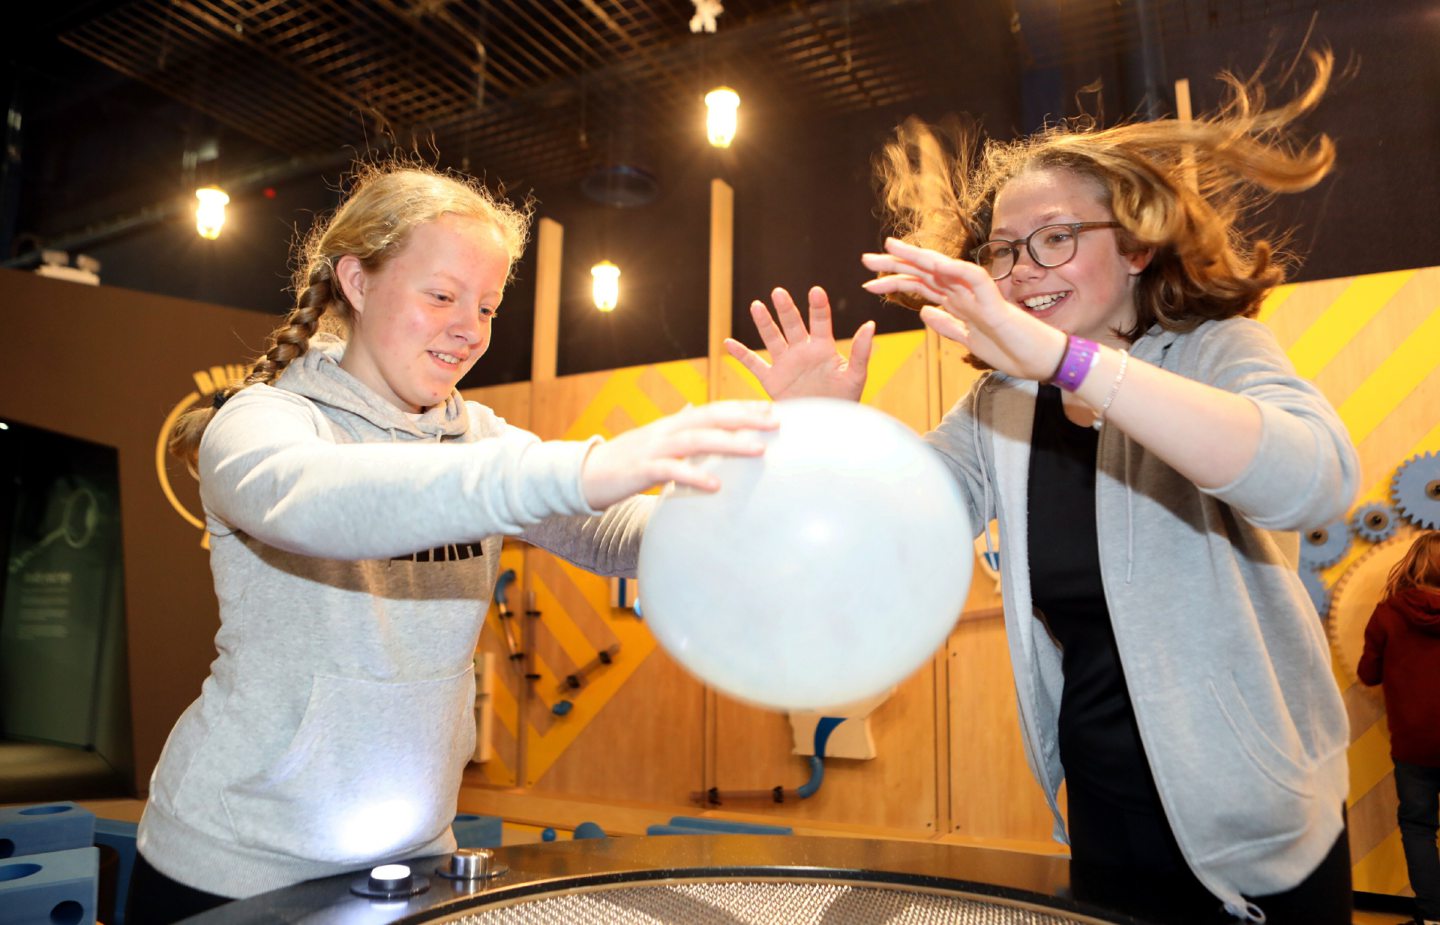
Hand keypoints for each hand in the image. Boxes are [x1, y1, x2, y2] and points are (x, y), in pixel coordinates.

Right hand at [580, 401, 777, 508]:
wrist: (584, 475)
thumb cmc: (626, 462)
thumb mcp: (656, 444)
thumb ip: (679, 431)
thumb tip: (697, 414)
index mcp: (672, 424)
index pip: (712, 409)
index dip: (741, 406)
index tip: (772, 408)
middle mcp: (666, 431)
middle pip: (710, 417)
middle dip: (744, 417)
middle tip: (776, 422)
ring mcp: (653, 448)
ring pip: (696, 439)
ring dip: (729, 443)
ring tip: (758, 450)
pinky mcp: (641, 470)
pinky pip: (671, 471)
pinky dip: (694, 476)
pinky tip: (716, 485)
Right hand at [723, 286, 874, 401]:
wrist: (826, 428)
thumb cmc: (845, 402)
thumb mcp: (856, 376)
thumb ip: (861, 351)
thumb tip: (870, 324)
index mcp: (823, 348)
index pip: (820, 321)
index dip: (818, 307)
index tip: (816, 291)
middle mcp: (802, 352)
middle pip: (792, 325)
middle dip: (786, 309)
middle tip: (779, 292)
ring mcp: (786, 365)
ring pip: (772, 339)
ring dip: (764, 323)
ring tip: (756, 305)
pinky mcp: (772, 381)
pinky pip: (754, 365)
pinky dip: (741, 355)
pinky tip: (729, 342)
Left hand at [861, 238, 1065, 381]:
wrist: (1042, 361)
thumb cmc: (1012, 350)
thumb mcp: (969, 341)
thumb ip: (947, 325)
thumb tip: (924, 312)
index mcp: (958, 303)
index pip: (921, 286)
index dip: (895, 282)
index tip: (869, 283)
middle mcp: (965, 294)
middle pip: (925, 273)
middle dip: (895, 265)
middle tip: (865, 259)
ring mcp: (979, 295)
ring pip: (944, 268)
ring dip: (917, 258)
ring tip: (890, 249)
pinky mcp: (995, 302)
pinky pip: (973, 278)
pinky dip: (953, 269)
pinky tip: (933, 263)